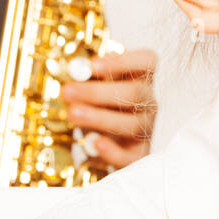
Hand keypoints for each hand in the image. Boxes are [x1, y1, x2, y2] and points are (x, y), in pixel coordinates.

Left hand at [61, 49, 157, 168]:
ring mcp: (149, 128)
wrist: (111, 138)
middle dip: (98, 93)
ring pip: (133, 124)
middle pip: (135, 93)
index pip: (147, 62)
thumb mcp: (102, 84)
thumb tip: (80, 69)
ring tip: (72, 113)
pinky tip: (96, 144)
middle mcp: (151, 101)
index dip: (123, 62)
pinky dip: (115, 152)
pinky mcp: (141, 153)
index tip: (92, 65)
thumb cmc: (105, 103)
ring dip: (100, 118)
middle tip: (67, 91)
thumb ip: (96, 75)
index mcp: (145, 77)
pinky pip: (133, 156)